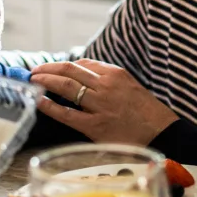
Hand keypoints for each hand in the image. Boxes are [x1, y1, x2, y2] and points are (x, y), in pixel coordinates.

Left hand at [29, 59, 178, 145]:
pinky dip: (50, 106)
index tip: (51, 68)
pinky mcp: (96, 126)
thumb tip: (83, 76)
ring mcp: (100, 105)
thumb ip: (108, 79)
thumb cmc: (146, 112)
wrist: (163, 133)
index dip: (63, 65)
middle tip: (34, 72)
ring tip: (33, 81)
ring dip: (45, 81)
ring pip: (66, 86)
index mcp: (115, 74)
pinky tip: (39, 102)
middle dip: (48, 69)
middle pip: (70, 70)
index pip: (82, 63)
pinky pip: (67, 113)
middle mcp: (106, 86)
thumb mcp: (130, 86)